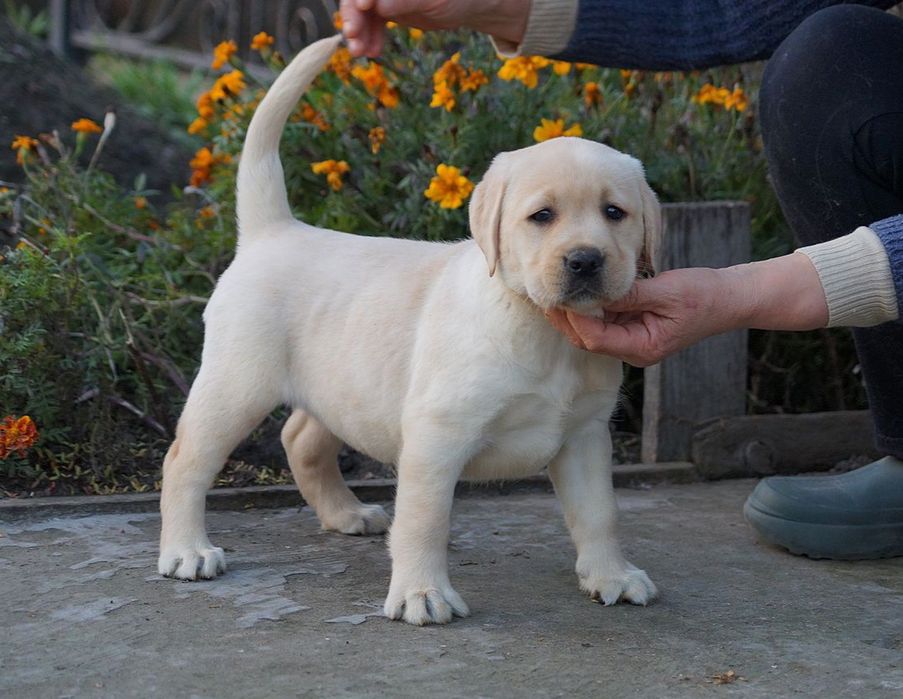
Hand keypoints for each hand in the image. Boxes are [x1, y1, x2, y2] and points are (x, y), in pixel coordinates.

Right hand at [341, 0, 528, 56]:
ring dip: (358, 31)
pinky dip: (369, 37)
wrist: (467, 6)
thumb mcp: (433, 0)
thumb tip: (378, 6)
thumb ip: (404, 1)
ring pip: (361, 10)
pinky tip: (372, 52)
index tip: (363, 7)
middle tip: (353, 36)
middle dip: (354, 15)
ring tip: (361, 52)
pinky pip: (371, 22)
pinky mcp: (386, 8)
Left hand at [546, 254, 828, 366]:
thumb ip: (629, 295)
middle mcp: (634, 351)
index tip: (559, 297)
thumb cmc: (701, 295)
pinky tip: (577, 291)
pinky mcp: (633, 329)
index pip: (596, 338)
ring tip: (555, 290)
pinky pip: (605, 322)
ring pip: (593, 332)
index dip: (574, 319)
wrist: (727, 299)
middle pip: (588, 340)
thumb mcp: (665, 291)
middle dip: (566, 319)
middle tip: (546, 293)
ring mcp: (633, 342)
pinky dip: (590, 309)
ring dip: (574, 314)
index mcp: (642, 348)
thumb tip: (595, 291)